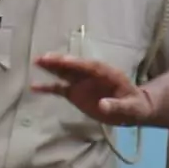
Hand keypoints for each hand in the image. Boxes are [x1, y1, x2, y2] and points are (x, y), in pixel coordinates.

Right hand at [31, 51, 152, 125]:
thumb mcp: (131, 108)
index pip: (90, 66)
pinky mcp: (75, 93)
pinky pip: (59, 89)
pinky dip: (48, 87)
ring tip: (36, 62)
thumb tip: (103, 105)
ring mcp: (82, 83)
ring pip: (64, 73)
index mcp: (107, 73)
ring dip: (51, 68)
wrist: (132, 110)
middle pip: (74, 66)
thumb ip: (117, 106)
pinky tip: (34, 86)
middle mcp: (91, 75)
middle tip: (43, 57)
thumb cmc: (134, 107)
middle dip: (60, 61)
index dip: (77, 63)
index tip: (64, 60)